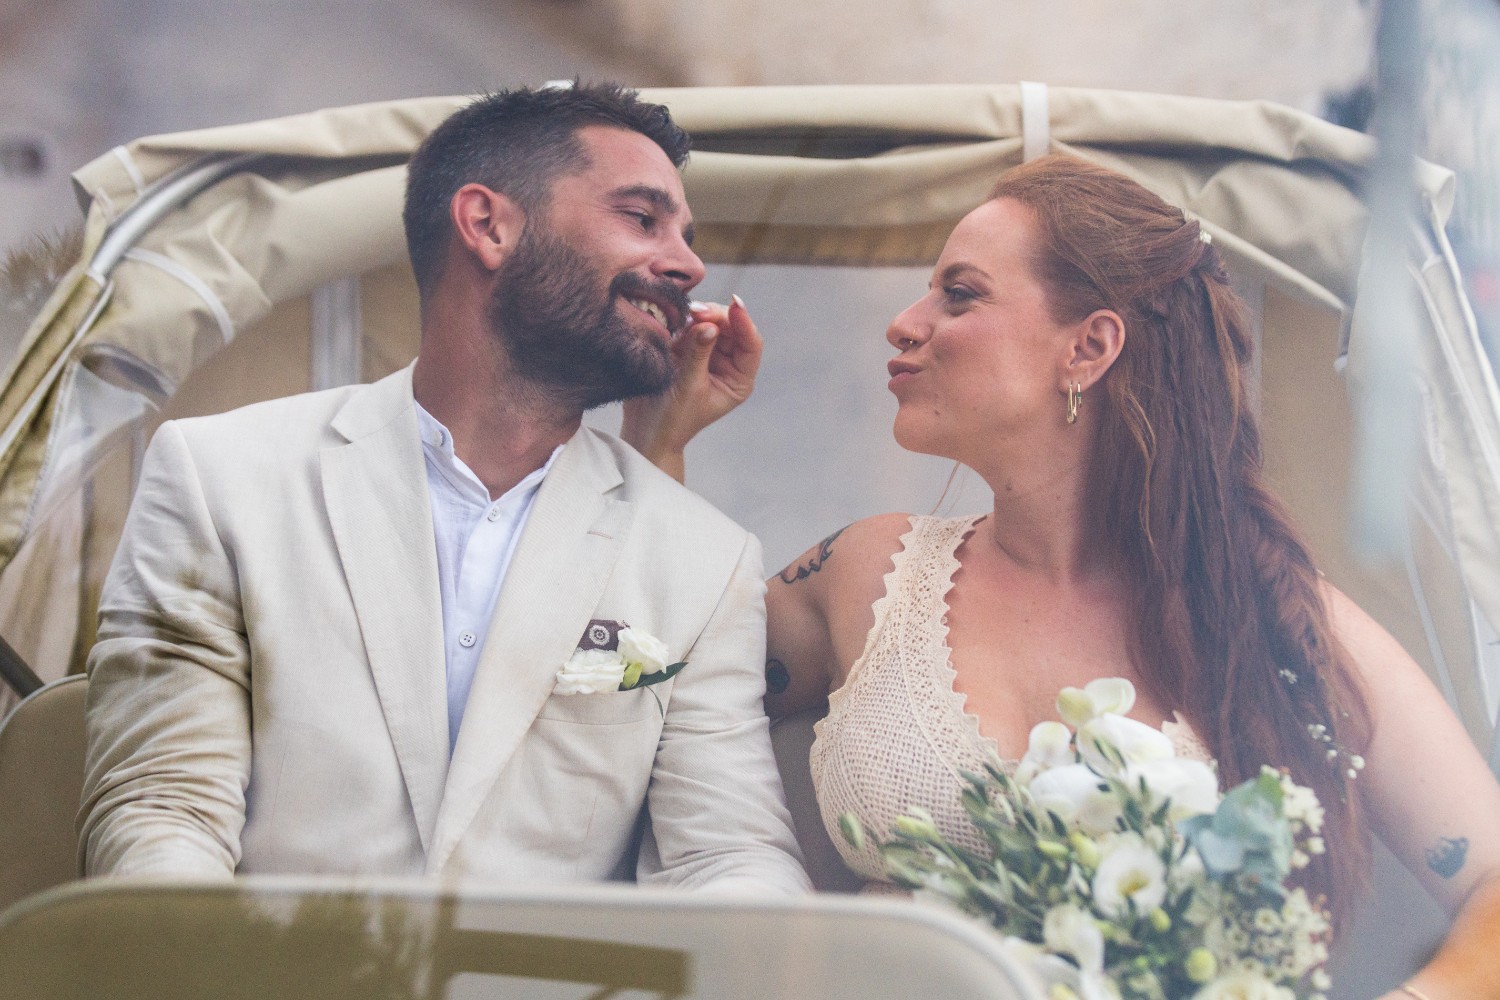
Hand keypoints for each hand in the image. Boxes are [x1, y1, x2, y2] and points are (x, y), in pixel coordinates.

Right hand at [622, 295, 762, 482]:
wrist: (645, 429)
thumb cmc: (672, 418)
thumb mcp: (688, 387)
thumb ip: (699, 354)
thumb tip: (709, 325)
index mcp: (738, 380)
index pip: (751, 344)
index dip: (744, 322)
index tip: (735, 304)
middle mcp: (728, 365)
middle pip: (732, 328)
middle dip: (716, 316)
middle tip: (696, 311)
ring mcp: (708, 355)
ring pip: (711, 323)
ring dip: (698, 317)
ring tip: (681, 321)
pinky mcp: (687, 349)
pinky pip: (691, 327)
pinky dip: (684, 322)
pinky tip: (674, 324)